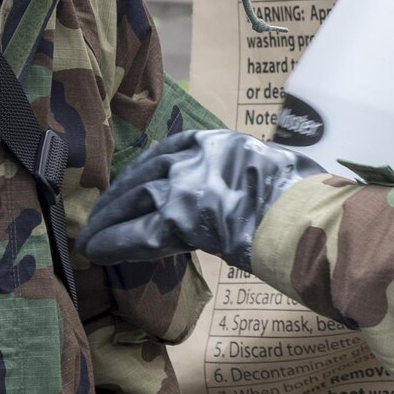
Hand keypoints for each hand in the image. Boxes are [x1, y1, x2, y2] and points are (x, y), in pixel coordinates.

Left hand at [80, 129, 321, 271]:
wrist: (302, 215)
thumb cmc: (301, 196)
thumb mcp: (272, 164)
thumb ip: (249, 169)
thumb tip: (252, 185)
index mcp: (218, 142)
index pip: (168, 150)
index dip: (143, 169)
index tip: (131, 181)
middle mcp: (195, 158)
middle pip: (144, 174)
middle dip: (118, 196)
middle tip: (99, 213)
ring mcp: (184, 188)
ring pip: (133, 201)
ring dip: (107, 220)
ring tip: (91, 236)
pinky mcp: (177, 222)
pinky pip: (136, 234)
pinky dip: (112, 242)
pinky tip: (95, 252)